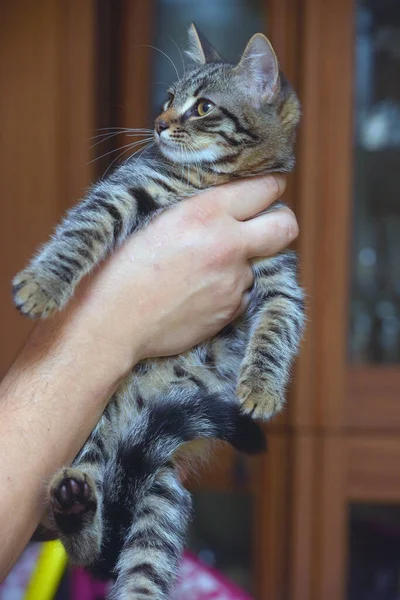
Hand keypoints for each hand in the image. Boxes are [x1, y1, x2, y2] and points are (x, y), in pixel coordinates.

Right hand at [63, 174, 296, 370]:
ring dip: (242, 261)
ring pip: (259, 263)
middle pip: (286, 225)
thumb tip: (222, 198)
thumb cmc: (118, 267)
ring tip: (201, 268)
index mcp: (204, 212)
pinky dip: (228, 289)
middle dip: (279, 221)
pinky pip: (243, 293)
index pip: (266, 187)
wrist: (110, 323)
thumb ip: (195, 206)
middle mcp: (227, 245)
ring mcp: (233, 281)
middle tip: (262, 223)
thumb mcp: (153, 218)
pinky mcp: (230, 311)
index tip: (264, 190)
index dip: (268, 187)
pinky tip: (196, 291)